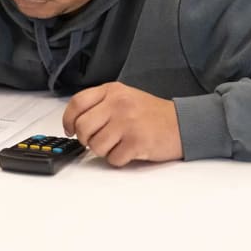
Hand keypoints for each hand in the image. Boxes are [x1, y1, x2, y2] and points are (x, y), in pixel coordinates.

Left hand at [62, 82, 182, 166]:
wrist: (182, 123)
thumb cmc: (152, 114)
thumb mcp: (125, 97)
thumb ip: (101, 105)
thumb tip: (75, 123)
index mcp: (113, 91)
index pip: (77, 103)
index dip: (68, 120)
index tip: (69, 129)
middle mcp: (118, 104)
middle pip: (83, 127)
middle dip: (87, 139)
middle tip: (98, 140)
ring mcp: (127, 122)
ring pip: (96, 146)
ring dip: (105, 151)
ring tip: (119, 144)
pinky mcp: (136, 141)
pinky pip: (113, 159)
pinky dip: (119, 160)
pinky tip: (130, 150)